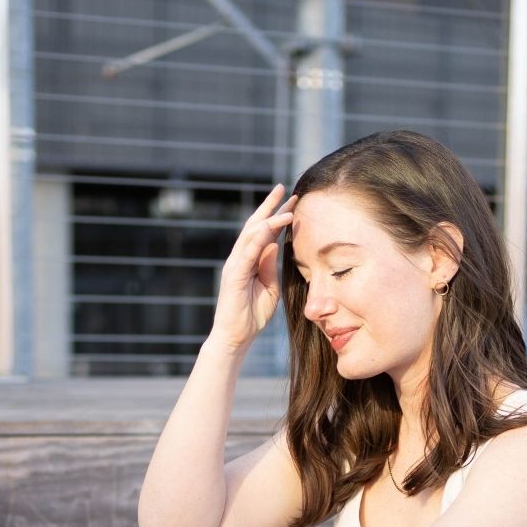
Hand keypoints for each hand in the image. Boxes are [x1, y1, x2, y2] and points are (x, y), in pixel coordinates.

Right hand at [211, 183, 297, 352]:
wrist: (236, 337)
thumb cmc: (252, 316)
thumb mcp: (269, 288)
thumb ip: (270, 267)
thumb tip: (274, 246)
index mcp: (250, 261)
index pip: (263, 232)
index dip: (276, 215)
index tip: (292, 201)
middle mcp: (240, 258)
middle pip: (254, 226)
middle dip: (269, 206)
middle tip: (283, 188)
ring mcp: (235, 266)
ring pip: (250, 236)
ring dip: (268, 220)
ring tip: (286, 208)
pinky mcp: (233, 277)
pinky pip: (245, 254)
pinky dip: (256, 240)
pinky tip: (267, 228)